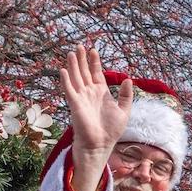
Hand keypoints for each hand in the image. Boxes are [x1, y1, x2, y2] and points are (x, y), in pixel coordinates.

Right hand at [58, 46, 132, 190]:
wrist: (101, 144)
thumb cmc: (111, 130)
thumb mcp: (124, 111)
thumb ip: (126, 95)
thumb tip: (128, 79)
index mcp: (101, 93)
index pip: (96, 73)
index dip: (94, 62)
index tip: (93, 50)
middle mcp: (90, 93)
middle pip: (84, 72)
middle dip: (82, 59)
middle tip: (79, 45)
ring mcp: (81, 98)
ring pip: (76, 77)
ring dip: (73, 65)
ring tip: (72, 53)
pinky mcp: (75, 104)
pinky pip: (69, 89)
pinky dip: (66, 80)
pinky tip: (63, 69)